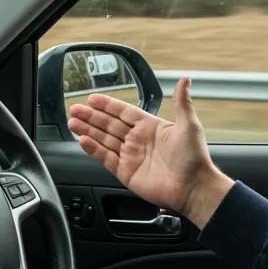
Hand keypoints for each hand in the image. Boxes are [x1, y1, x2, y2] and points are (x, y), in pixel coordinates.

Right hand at [67, 76, 233, 227]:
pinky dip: (93, 149)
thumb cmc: (194, 158)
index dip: (108, 105)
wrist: (193, 188)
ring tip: (72, 122)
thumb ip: (182, 102)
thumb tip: (185, 80)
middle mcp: (138, 140)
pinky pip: (106, 158)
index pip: (124, 112)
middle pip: (109, 124)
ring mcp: (131, 156)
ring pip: (104, 139)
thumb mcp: (189, 125)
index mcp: (150, 126)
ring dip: (88, 130)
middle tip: (75, 109)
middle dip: (91, 117)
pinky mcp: (126, 172)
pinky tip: (83, 140)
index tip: (93, 98)